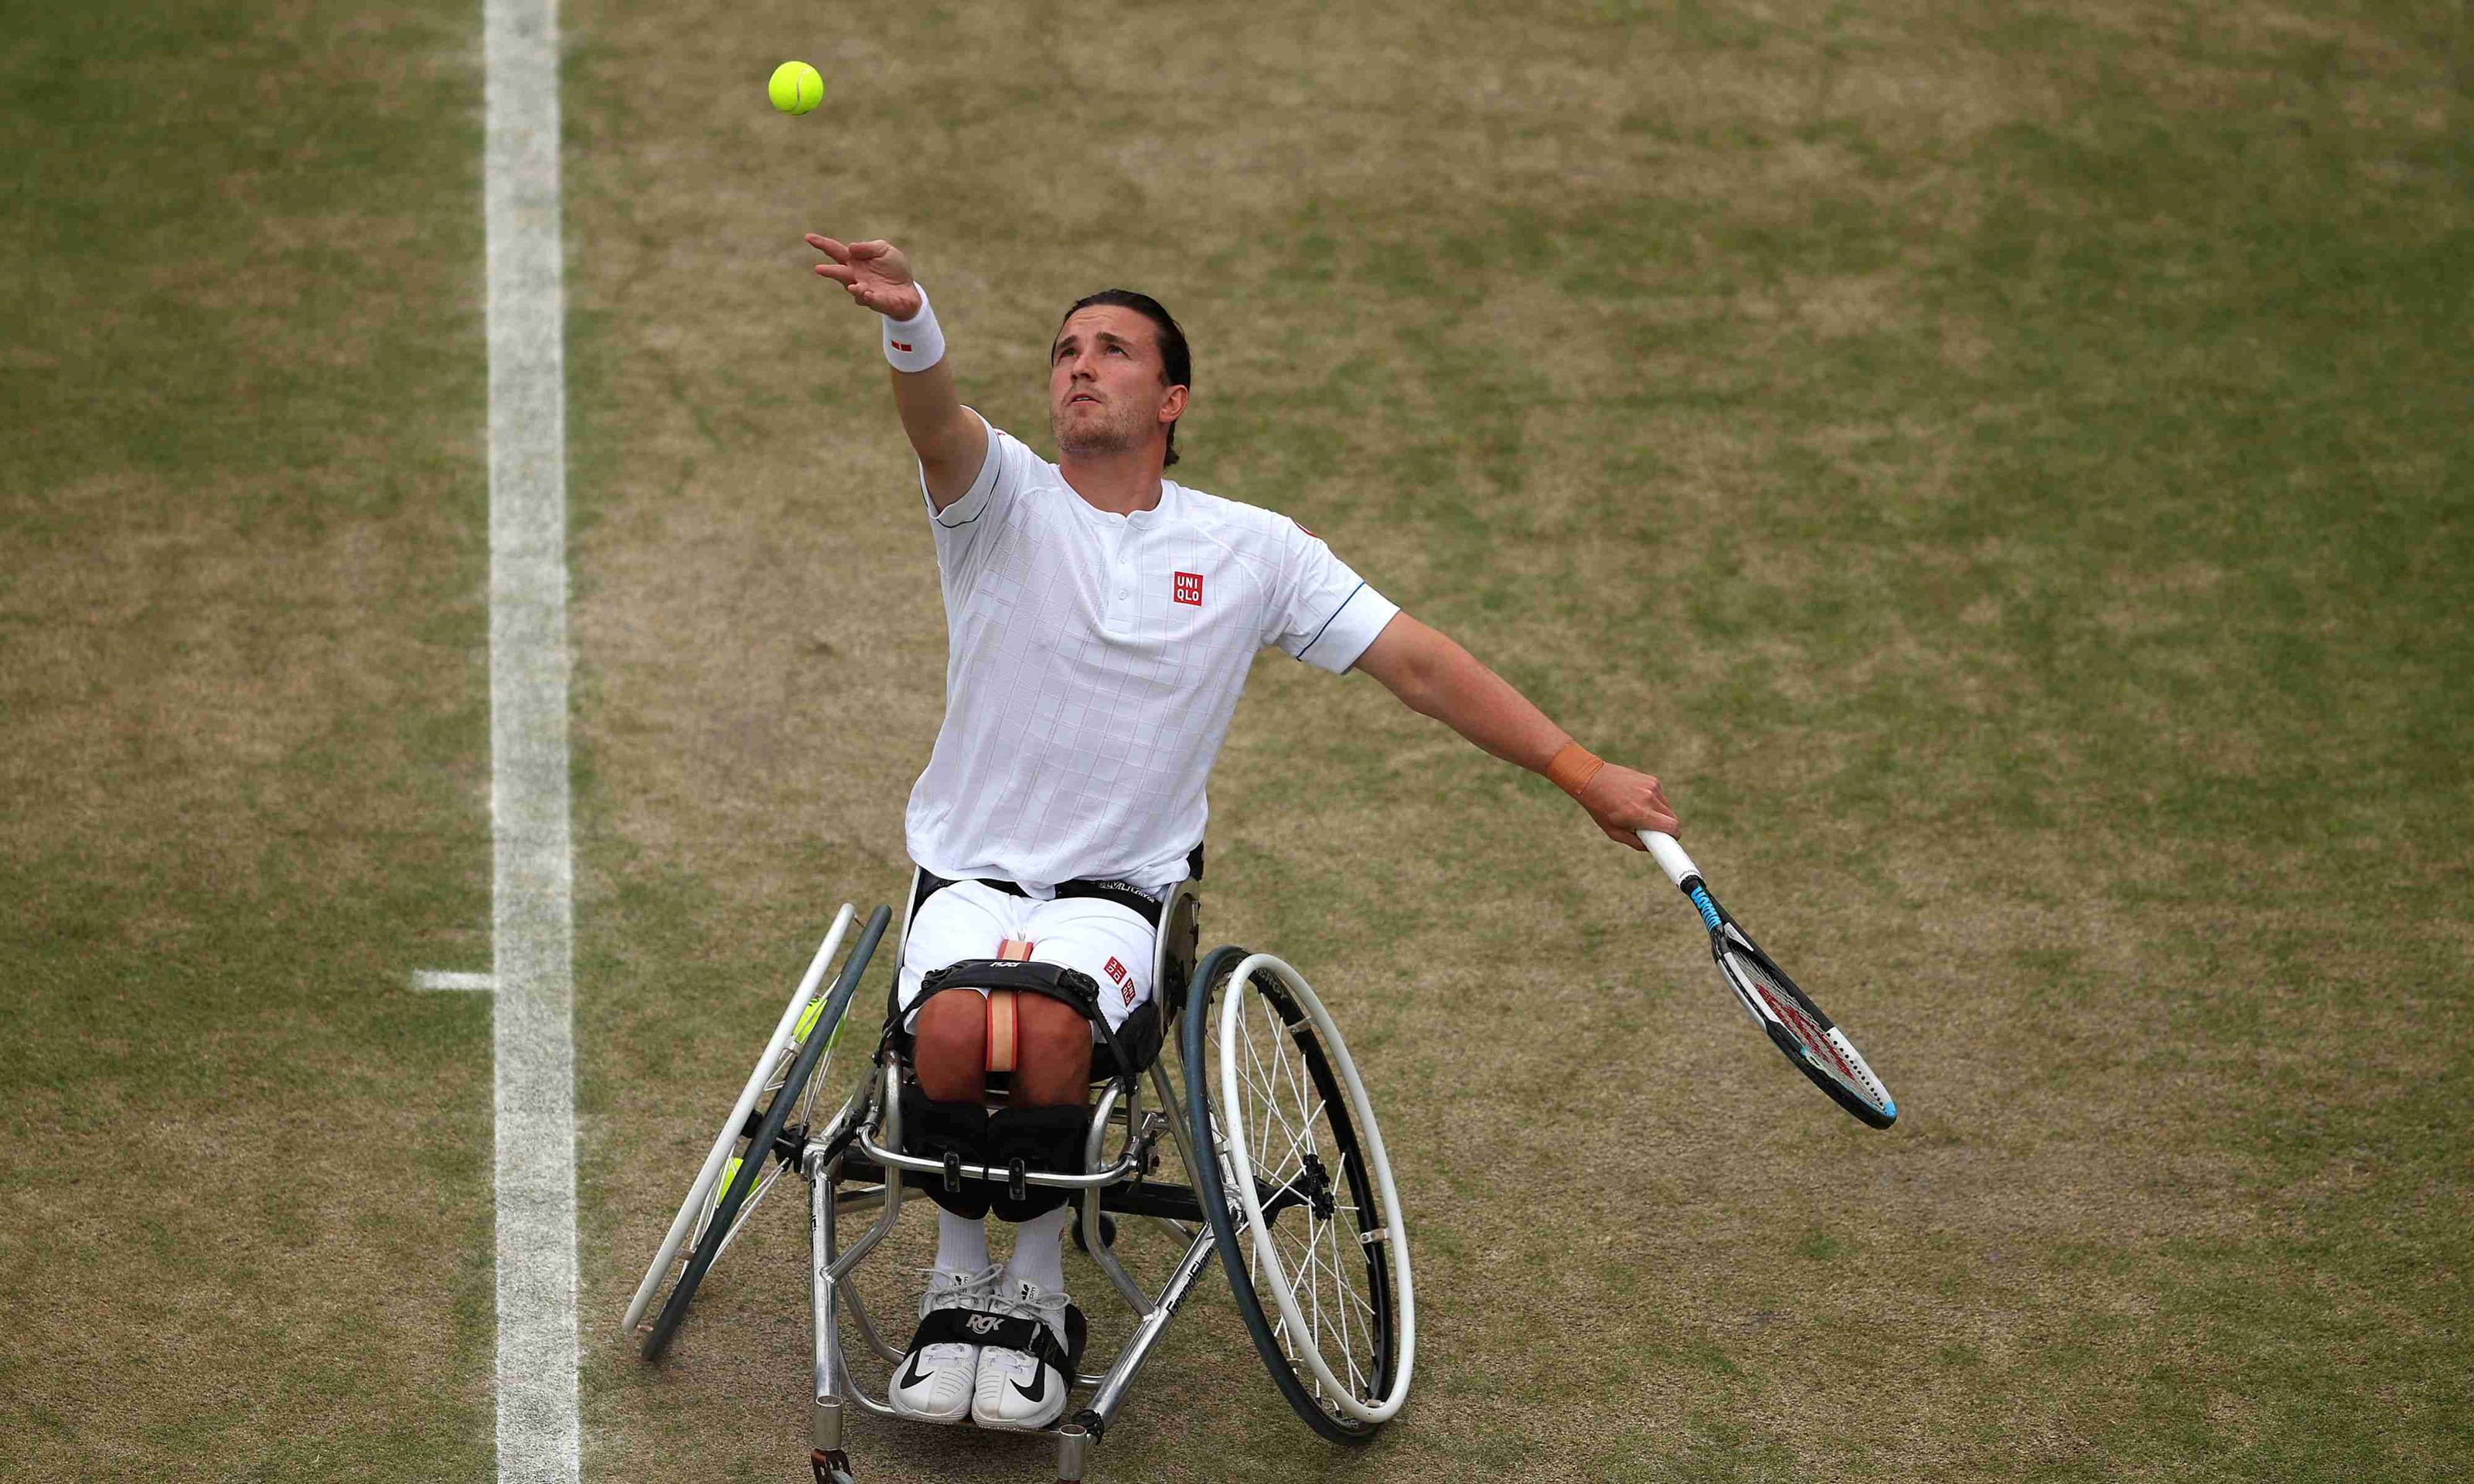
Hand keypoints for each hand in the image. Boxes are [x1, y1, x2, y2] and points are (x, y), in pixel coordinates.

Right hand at [804, 236, 922, 318]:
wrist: (909, 291)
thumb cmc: (893, 269)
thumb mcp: (884, 250)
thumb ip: (868, 247)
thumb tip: (850, 247)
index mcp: (854, 261)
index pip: (834, 251)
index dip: (821, 244)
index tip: (807, 237)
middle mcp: (855, 277)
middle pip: (839, 273)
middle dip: (829, 271)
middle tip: (819, 268)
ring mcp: (864, 291)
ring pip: (854, 289)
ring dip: (852, 287)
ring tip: (853, 286)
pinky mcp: (877, 302)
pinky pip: (871, 300)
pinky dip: (869, 297)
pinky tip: (868, 293)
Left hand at [1576, 764, 1676, 849]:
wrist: (1591, 779)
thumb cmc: (1600, 808)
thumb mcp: (1614, 832)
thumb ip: (1635, 843)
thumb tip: (1652, 848)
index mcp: (1640, 814)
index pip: (1673, 827)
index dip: (1674, 837)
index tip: (1669, 841)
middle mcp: (1649, 799)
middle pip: (1673, 818)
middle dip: (1666, 827)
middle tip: (1653, 831)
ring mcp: (1652, 787)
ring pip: (1667, 807)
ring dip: (1660, 814)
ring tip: (1641, 814)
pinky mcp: (1652, 780)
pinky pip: (1660, 796)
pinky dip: (1654, 802)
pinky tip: (1638, 800)